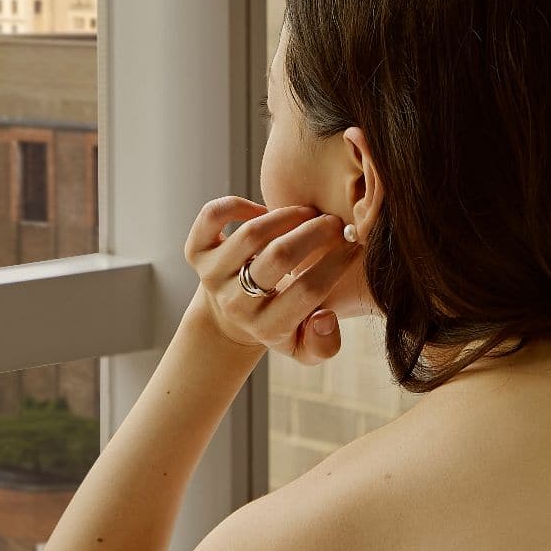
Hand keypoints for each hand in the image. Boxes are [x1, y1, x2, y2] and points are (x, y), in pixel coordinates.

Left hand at [186, 196, 354, 365]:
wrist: (229, 318)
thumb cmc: (279, 323)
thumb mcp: (303, 346)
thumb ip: (324, 344)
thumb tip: (325, 318)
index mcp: (267, 328)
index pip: (308, 291)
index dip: (336, 262)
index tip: (354, 244)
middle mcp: (235, 303)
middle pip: (279, 257)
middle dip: (316, 232)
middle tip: (335, 223)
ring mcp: (213, 276)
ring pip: (251, 234)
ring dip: (287, 216)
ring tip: (307, 214)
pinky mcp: (197, 252)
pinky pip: (212, 217)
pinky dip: (237, 204)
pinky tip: (261, 210)